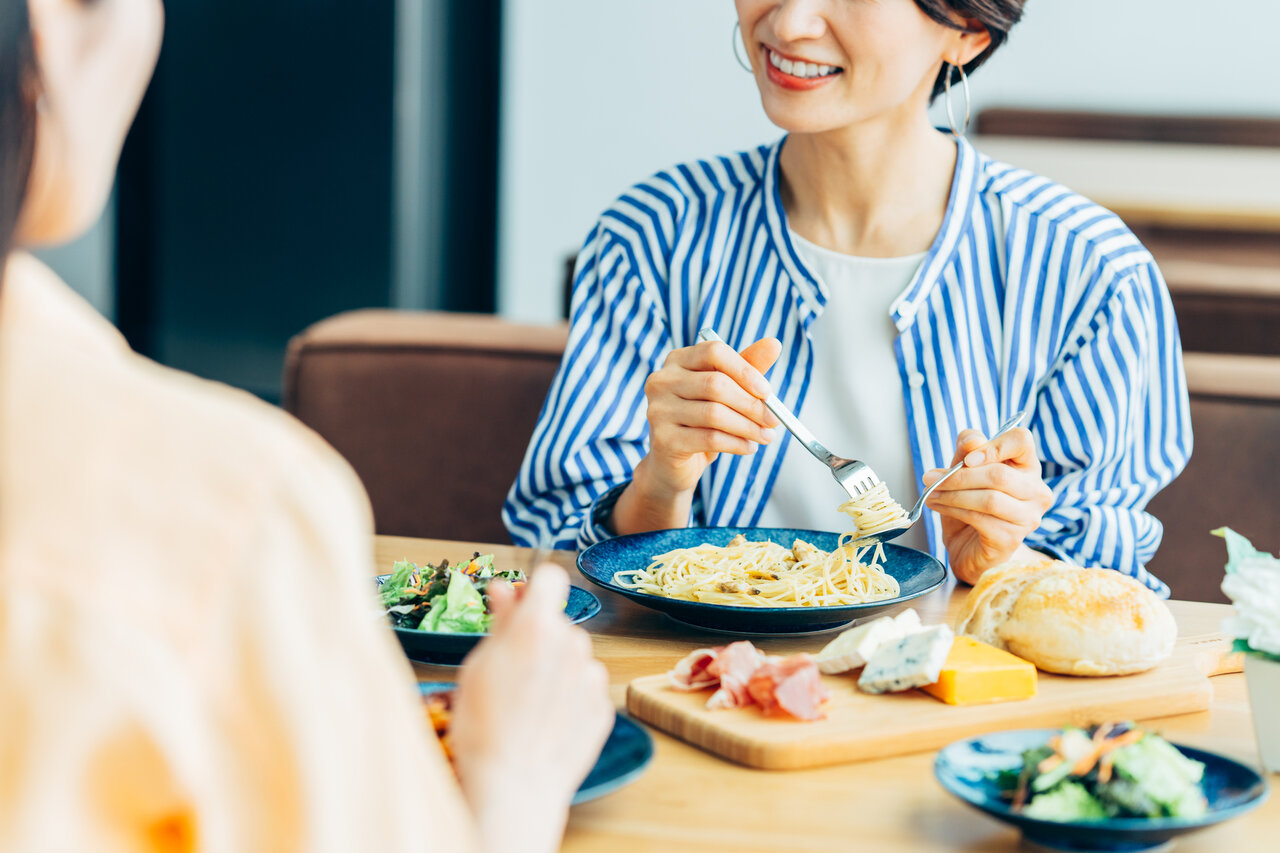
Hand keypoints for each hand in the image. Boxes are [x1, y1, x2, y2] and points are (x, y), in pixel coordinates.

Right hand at [450, 565, 612, 852]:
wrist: (512, 787)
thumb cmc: (484, 727)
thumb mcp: (478, 666)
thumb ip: (501, 621)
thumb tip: (504, 590)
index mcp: (537, 627)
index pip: (550, 577)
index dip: (534, 588)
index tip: (521, 605)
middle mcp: (572, 644)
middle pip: (559, 624)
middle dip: (540, 637)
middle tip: (513, 671)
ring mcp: (592, 677)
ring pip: (574, 657)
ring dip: (557, 669)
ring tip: (529, 705)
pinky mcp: (603, 707)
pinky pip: (586, 689)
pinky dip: (570, 698)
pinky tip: (547, 722)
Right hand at [613, 338, 781, 533]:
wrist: (672, 462)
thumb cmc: (701, 421)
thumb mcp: (726, 391)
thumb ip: (746, 367)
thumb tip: (774, 344)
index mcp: (678, 360)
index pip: (714, 352)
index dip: (744, 370)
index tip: (767, 391)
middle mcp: (662, 381)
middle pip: (716, 384)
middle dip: (751, 404)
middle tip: (774, 419)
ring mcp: (658, 410)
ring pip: (714, 413)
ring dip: (748, 427)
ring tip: (765, 436)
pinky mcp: (663, 439)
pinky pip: (709, 438)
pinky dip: (736, 443)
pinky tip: (749, 447)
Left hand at [921, 427, 1053, 584]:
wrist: (970, 549)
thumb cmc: (970, 505)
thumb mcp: (963, 472)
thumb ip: (966, 451)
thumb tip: (971, 441)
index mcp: (1027, 466)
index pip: (1022, 441)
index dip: (993, 446)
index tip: (966, 459)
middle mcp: (1036, 491)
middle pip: (1000, 474)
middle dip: (959, 476)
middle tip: (930, 478)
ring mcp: (1028, 517)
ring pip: (989, 498)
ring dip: (952, 494)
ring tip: (931, 493)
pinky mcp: (1012, 539)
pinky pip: (980, 519)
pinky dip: (953, 510)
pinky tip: (938, 506)